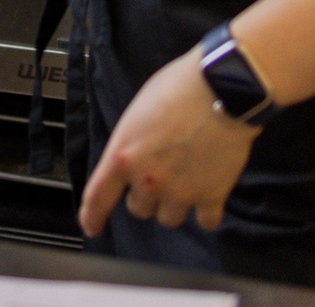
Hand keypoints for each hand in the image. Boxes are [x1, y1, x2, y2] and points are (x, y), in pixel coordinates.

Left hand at [78, 47, 261, 236]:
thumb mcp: (137, 114)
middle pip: (139, 209)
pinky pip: (206, 221)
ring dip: (174, 204)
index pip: (98, 197)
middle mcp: (149, 180)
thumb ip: (130, 145)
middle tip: (160, 173)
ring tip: (185, 178)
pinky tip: (207, 193)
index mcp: (124, 156)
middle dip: (146, 195)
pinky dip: (206, 212)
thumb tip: (131, 160)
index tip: (92, 227)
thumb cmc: (178, 89)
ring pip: (169, 218)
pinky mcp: (213, 196)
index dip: (91, 217)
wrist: (223, 88)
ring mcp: (182, 192)